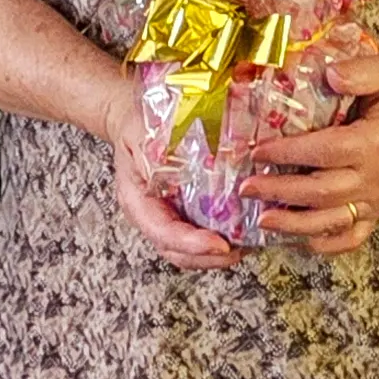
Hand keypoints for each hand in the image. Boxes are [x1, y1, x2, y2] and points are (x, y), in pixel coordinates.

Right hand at [106, 126, 242, 271]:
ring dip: (217, 254)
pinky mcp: (182, 212)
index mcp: (137, 200)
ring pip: (189, 250)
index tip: (219, 245)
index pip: (163, 232)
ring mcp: (166, 216)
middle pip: (177, 251)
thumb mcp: (140, 131)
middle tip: (239, 250)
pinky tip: (243, 230)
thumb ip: (155, 145)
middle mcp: (151, 215)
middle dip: (209, 258)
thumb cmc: (136, 127)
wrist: (131, 120)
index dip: (191, 243)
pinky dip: (220, 238)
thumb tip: (177, 154)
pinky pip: (199, 233)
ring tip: (247, 245)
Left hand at [245, 54, 378, 257]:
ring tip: (261, 220)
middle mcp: (378, 177)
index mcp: (377, 142)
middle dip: (279, 192)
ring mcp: (378, 199)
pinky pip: (352, 238)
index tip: (257, 151)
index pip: (325, 151)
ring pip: (332, 221)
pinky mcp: (378, 210)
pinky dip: (324, 243)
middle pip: (322, 192)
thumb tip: (329, 74)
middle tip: (246, 187)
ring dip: (294, 224)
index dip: (289, 153)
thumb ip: (360, 71)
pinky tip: (298, 239)